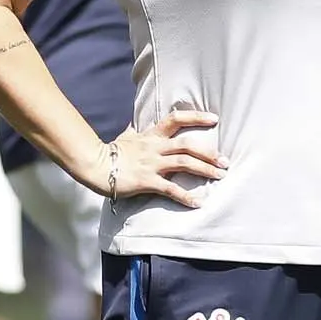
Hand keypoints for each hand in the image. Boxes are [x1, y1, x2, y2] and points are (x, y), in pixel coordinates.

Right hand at [107, 108, 224, 205]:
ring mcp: (151, 164)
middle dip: (209, 153)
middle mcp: (155, 148)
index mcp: (151, 136)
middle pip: (187, 146)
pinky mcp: (146, 181)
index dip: (196, 117)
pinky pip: (170, 189)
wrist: (94, 165)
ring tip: (220, 176)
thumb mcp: (124, 138)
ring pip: (184, 164)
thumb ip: (133, 131)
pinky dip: (185, 197)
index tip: (215, 119)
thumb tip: (133, 123)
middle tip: (225, 161)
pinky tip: (198, 203)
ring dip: (204, 170)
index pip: (176, 119)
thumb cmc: (110, 153)